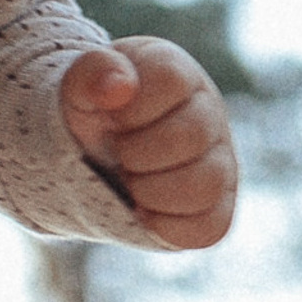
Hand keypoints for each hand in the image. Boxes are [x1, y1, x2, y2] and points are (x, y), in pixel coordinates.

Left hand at [59, 38, 236, 249]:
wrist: (96, 155)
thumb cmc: (96, 112)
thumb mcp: (81, 85)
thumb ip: (92, 73)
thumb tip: (118, 87)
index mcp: (178, 74)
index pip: (170, 80)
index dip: (130, 107)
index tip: (111, 117)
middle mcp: (209, 116)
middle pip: (191, 135)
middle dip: (136, 151)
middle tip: (117, 152)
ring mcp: (220, 163)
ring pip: (206, 184)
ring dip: (149, 189)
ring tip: (129, 180)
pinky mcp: (217, 210)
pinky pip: (207, 228)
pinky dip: (163, 225)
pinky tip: (140, 210)